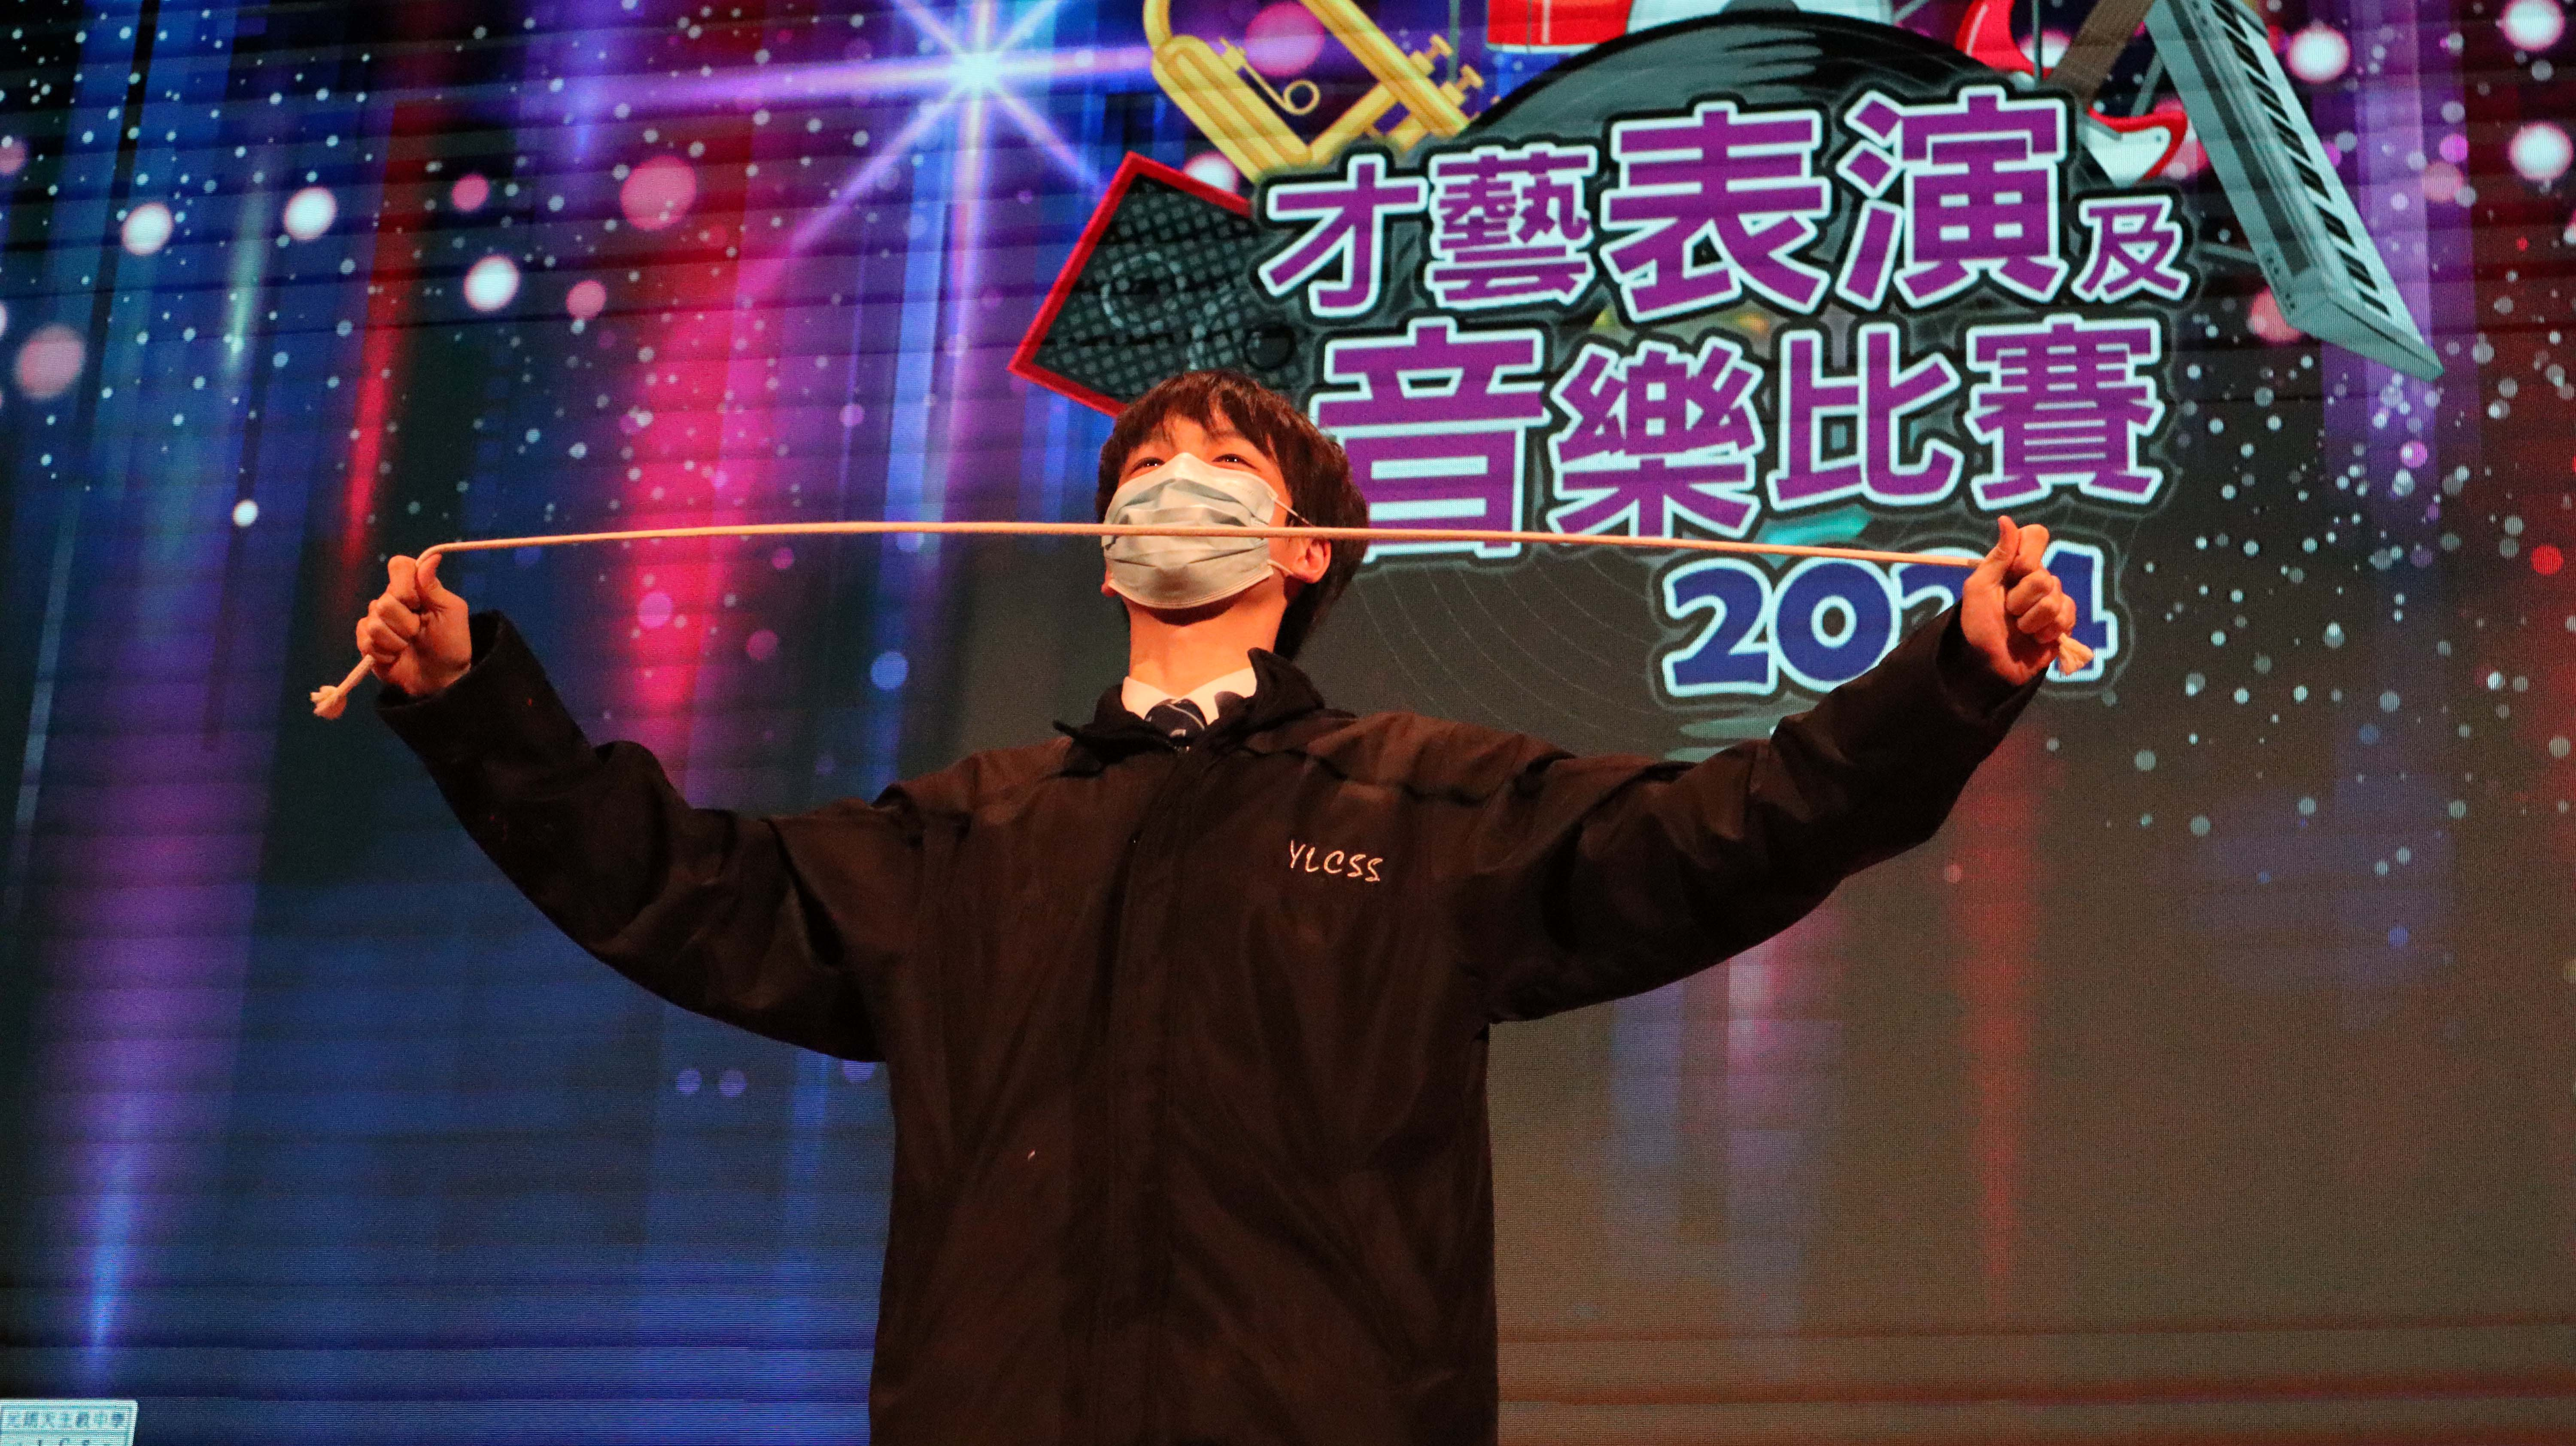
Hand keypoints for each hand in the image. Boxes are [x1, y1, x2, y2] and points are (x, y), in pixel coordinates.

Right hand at [357, 553, 471, 696]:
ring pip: (373, 622)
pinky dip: (384, 652)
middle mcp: (392, 600)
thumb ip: (435, 587)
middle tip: (418, 632)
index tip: (417, 602)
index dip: (404, 584)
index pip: (399, 566)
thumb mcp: (451, 614)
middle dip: (406, 622)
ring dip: (397, 640)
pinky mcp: (366, 641)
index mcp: (414, 588)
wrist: (442, 679)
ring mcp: (376, 621)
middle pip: (384, 600)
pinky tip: (395, 656)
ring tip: (409, 646)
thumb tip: (433, 557)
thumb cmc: (451, 643)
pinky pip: (365, 640)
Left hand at [1962, 516, 2080, 685]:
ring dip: (2030, 621)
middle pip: (2044, 577)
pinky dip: (2046, 632)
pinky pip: (2066, 617)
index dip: (2027, 555)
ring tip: (2019, 629)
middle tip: (2007, 612)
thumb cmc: (1977, 624)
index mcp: (2015, 564)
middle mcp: (2037, 578)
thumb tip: (2006, 519)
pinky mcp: (2063, 623)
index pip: (2036, 536)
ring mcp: (2053, 600)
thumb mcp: (1979, 588)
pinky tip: (2035, 638)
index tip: (2013, 572)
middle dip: (2020, 600)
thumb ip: (1997, 556)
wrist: (1986, 663)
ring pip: (2055, 600)